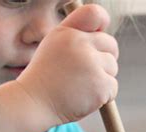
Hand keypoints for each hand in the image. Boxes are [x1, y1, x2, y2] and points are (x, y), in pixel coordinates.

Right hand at [15, 4, 118, 125]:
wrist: (32, 104)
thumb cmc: (44, 80)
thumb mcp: (53, 48)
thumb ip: (76, 38)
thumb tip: (103, 35)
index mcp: (67, 32)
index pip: (95, 14)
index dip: (102, 23)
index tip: (98, 35)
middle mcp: (80, 43)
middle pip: (111, 45)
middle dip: (103, 60)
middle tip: (85, 74)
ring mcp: (91, 64)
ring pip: (112, 68)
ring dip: (101, 80)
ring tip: (79, 87)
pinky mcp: (100, 84)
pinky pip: (113, 88)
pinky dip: (102, 97)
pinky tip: (83, 98)